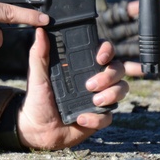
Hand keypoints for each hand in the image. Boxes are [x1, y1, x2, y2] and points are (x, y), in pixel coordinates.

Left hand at [16, 29, 131, 150]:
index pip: (104, 51)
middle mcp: (95, 79)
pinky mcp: (99, 117)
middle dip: (109, 75)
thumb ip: (39, 54)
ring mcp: (99, 97)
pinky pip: (109, 116)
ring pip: (122, 90)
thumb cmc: (37, 99)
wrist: (37, 129)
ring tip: (94, 101)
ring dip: (111, 94)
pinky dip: (96, 118)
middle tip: (90, 85)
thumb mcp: (37, 76)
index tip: (100, 57)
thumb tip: (40, 31)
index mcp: (82, 66)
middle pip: (118, 69)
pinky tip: (81, 119)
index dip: (107, 50)